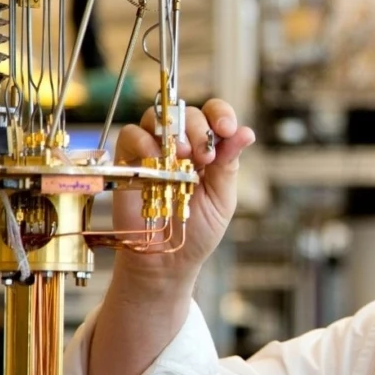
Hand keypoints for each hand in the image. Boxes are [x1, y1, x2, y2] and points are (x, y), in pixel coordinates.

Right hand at [109, 99, 255, 290]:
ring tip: (182, 156)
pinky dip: (144, 140)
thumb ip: (229, 164)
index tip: (227, 129)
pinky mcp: (128, 160)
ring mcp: (152, 149)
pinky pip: (131, 134)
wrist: (167, 261)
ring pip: (157, 116)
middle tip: (204, 156)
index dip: (221, 114)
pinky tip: (157, 158)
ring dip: (172, 131)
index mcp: (207, 148)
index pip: (213, 115)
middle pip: (186, 112)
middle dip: (198, 128)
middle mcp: (180, 144)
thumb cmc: (197, 231)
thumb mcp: (221, 198)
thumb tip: (247, 132)